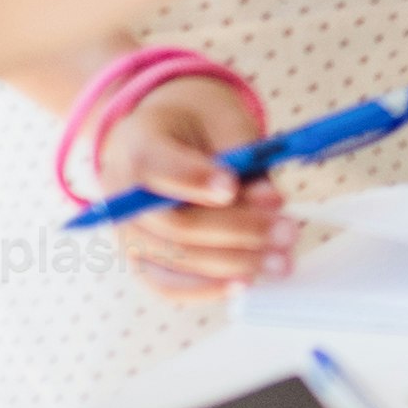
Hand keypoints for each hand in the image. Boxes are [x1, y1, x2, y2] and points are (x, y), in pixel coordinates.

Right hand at [95, 71, 291, 296]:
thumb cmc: (198, 125)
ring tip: (280, 259)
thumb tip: (270, 202)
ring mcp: (127, 233)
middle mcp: (120, 195)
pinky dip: (207, 288)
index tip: (232, 185)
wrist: (166, 136)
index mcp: (137, 144)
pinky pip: (168, 284)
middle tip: (287, 230)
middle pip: (175, 223)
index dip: (194, 179)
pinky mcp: (141, 261)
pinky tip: (246, 281)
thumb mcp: (223, 119)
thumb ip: (244, 157)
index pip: (157, 166)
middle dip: (237, 230)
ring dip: (233, 263)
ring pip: (176, 259)